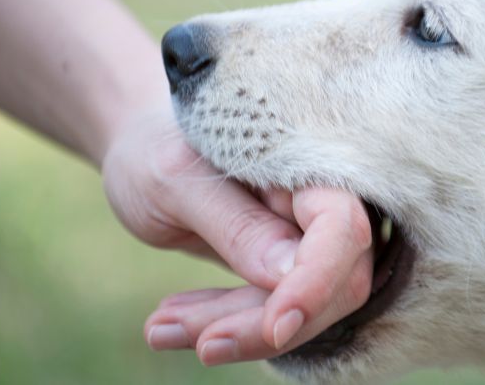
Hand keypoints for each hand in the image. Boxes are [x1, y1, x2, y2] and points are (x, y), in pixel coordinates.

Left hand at [101, 109, 373, 363]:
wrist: (143, 149)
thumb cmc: (155, 148)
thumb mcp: (176, 181)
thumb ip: (237, 225)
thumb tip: (290, 276)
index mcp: (305, 162)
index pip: (341, 228)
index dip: (317, 282)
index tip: (275, 327)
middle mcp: (319, 199)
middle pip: (331, 281)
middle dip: (262, 320)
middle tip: (181, 336)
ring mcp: (306, 234)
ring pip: (302, 306)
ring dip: (234, 328)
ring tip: (158, 328)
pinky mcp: (285, 265)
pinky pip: (272, 308)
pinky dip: (223, 323)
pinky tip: (169, 322)